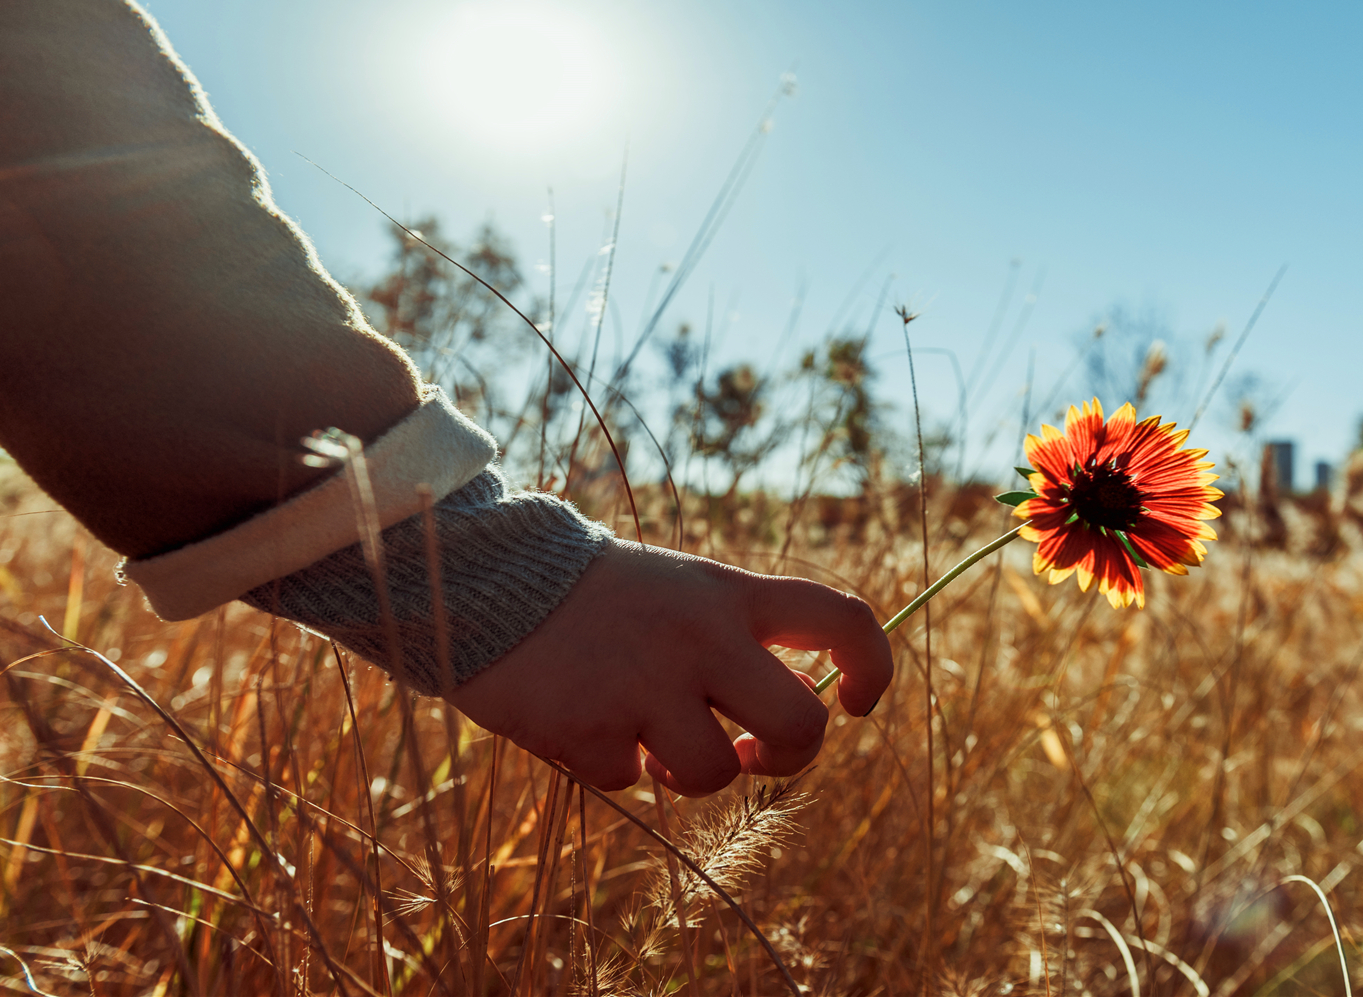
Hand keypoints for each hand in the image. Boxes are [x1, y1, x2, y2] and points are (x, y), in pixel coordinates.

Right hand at [446, 540, 892, 796]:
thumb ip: (739, 637)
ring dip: (689, 772)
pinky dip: (615, 766)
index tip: (852, 704)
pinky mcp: (590, 730)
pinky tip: (586, 722)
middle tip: (755, 754)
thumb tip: (788, 716)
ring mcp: (646, 686)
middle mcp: (701, 638)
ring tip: (653, 742)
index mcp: (730, 595)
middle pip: (800, 725)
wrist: (490, 579)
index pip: (841, 618)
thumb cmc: (600, 596)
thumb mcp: (683, 588)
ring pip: (713, 776)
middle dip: (791, 758)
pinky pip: (630, 782)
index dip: (872, 668)